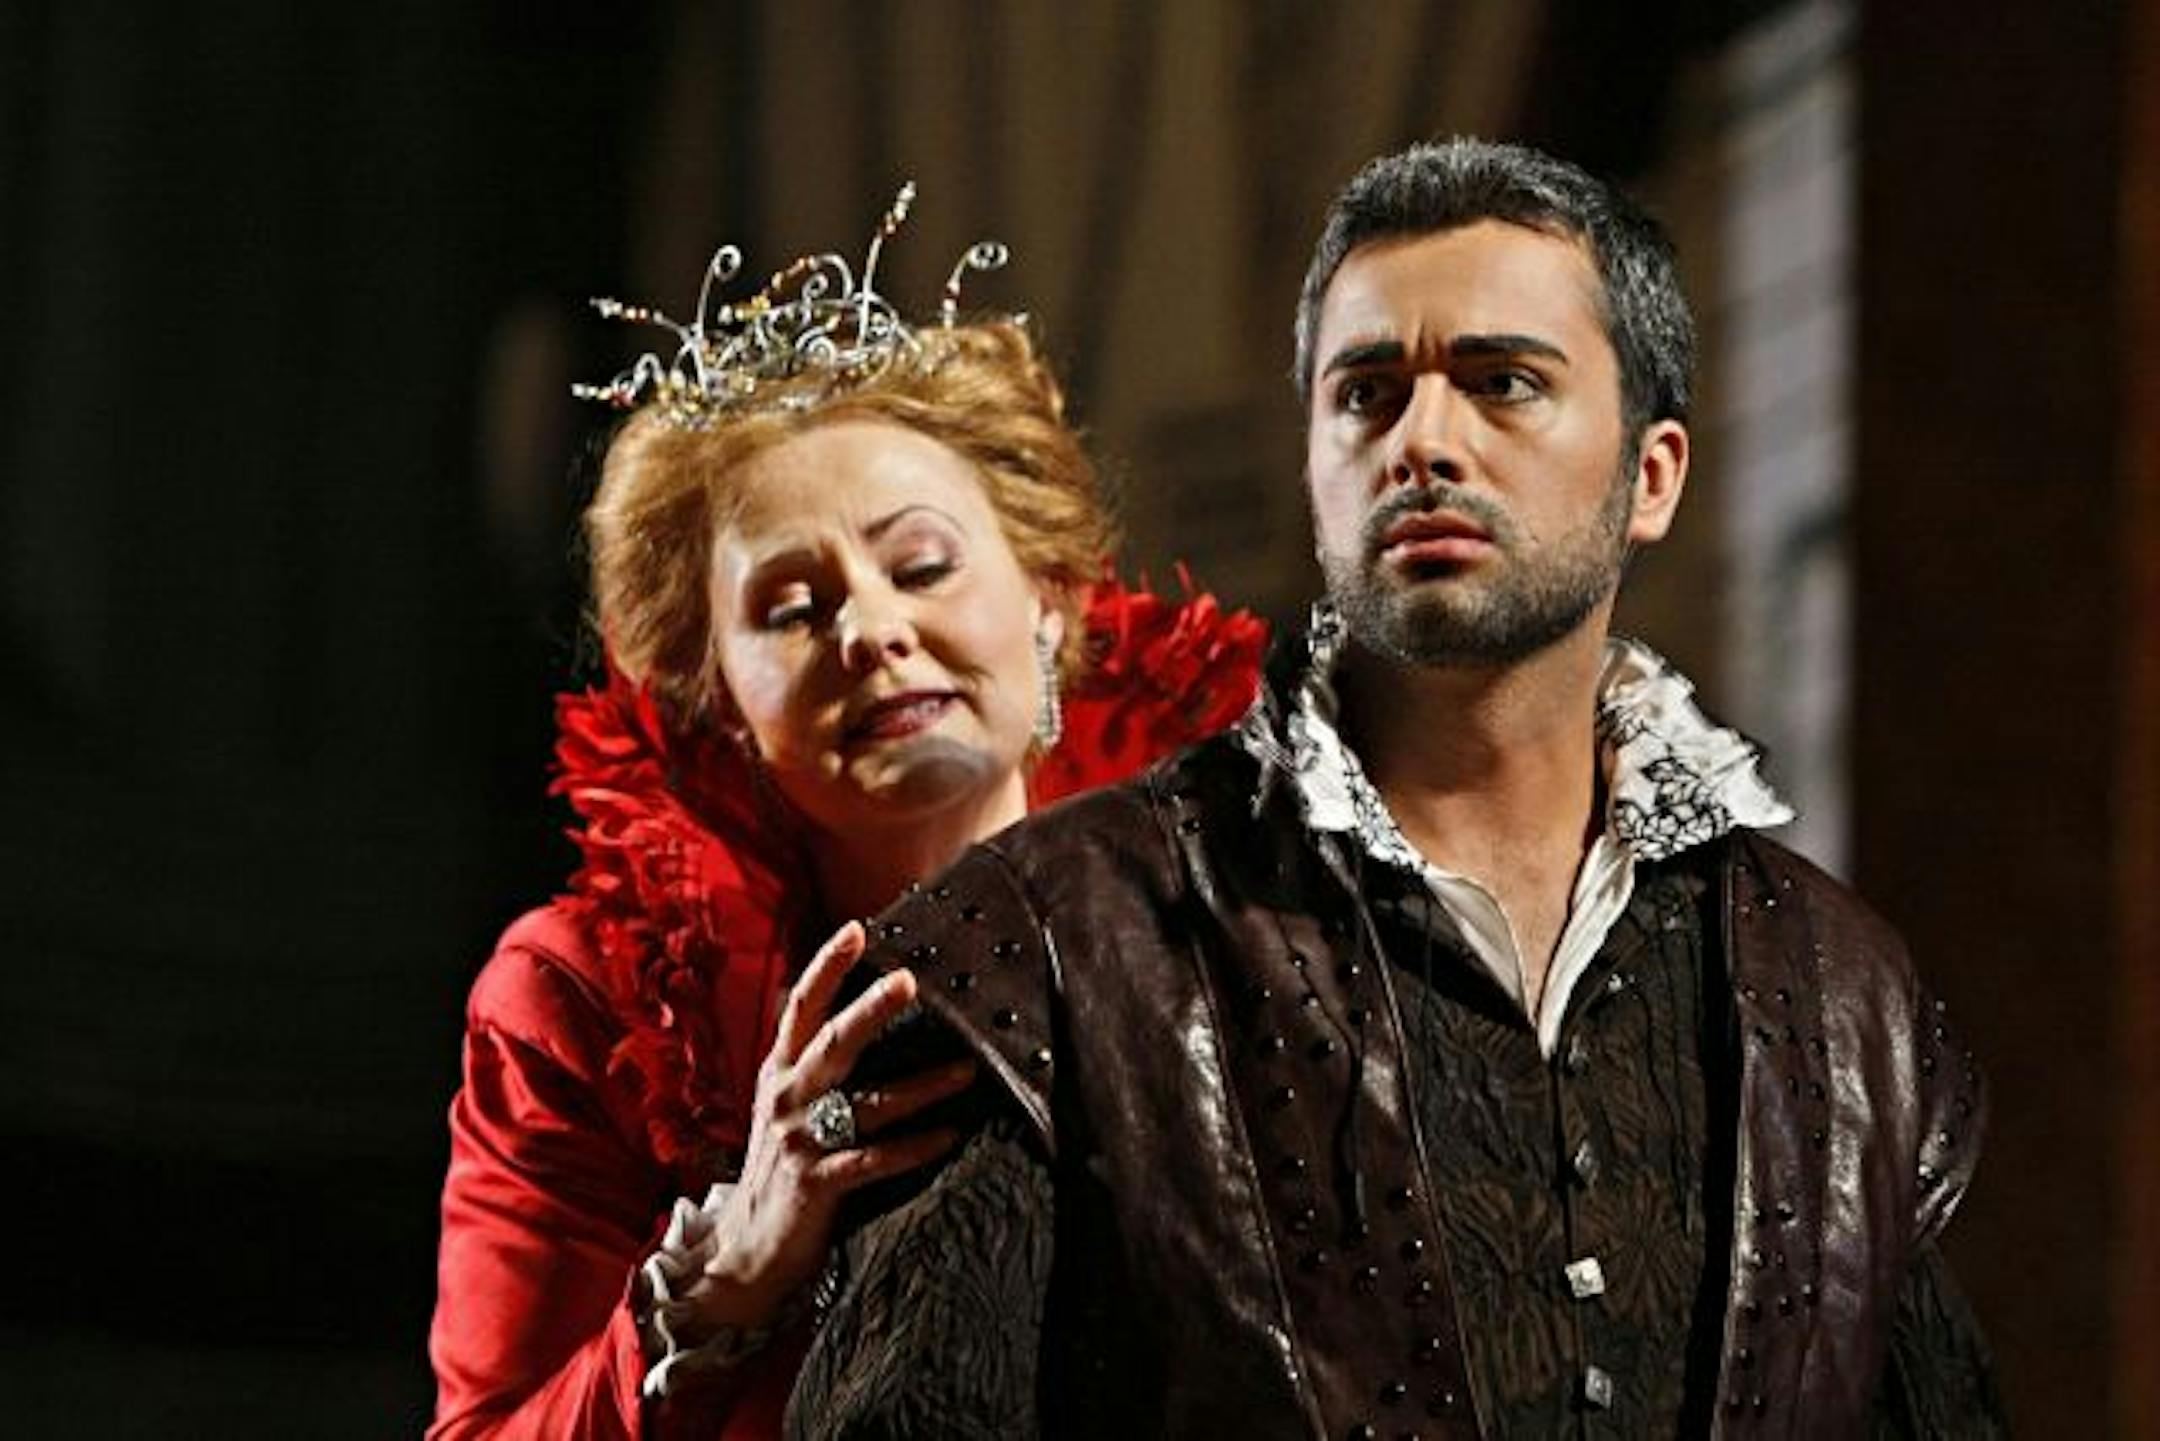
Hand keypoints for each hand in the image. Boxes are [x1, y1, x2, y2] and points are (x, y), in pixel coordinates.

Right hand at [683, 920, 973, 1333]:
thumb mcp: (784, 1107)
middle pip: (833, 1042)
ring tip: (968, 1070)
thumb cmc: (780, 1168)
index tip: (857, 930)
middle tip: (910, 981)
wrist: (745, 1250)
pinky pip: (873, 1160)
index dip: (826, 966)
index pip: (801, 1008)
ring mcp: (799, 1141)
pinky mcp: (816, 1183)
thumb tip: (863, 1015)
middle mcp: (786, 1098)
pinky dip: (914, 1147)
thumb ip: (814, 1065)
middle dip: (871, 1009)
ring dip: (923, 1085)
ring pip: (868, 1102)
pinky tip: (949, 1135)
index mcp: (779, 1072)